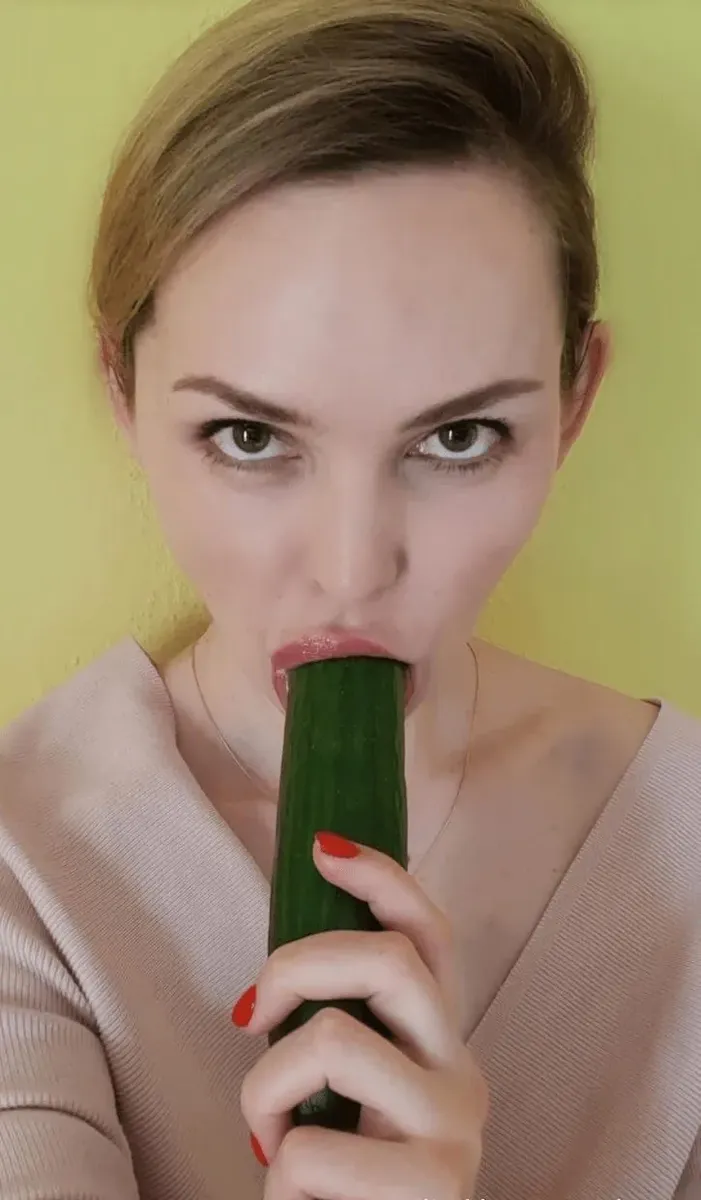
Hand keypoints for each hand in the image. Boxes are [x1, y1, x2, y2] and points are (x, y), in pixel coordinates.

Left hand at [233, 830, 489, 1198]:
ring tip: (271, 1138)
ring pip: (334, 1042)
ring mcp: (452, 1132)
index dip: (382, 879)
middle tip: (250, 1012)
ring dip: (267, 1088)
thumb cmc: (342, 1179)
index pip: (429, 935)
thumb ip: (338, 1027)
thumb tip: (280, 976)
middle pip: (389, 961)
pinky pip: (311, 1150)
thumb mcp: (342, 1091)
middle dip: (298, 964)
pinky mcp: (429, 1189)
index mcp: (439, 1041)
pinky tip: (298, 1199)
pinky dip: (276, 1170)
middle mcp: (462, 1075)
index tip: (323, 846)